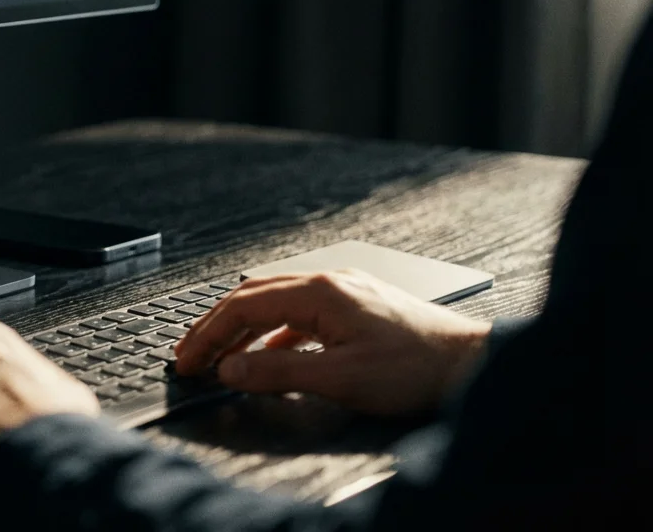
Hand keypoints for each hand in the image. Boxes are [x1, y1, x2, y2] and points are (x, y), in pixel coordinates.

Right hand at [174, 269, 490, 414]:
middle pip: (252, 297)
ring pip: (274, 303)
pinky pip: (298, 313)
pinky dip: (271, 333)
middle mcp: (327, 282)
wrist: (472, 361)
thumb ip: (278, 372)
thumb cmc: (415, 367)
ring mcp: (342, 290)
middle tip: (189, 354)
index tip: (187, 359)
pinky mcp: (355, 305)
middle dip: (214, 327)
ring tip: (220, 357)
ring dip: (241, 330)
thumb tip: (230, 370)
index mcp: (318, 292)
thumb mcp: (340, 378)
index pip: (242, 306)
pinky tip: (269, 355)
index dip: (207, 334)